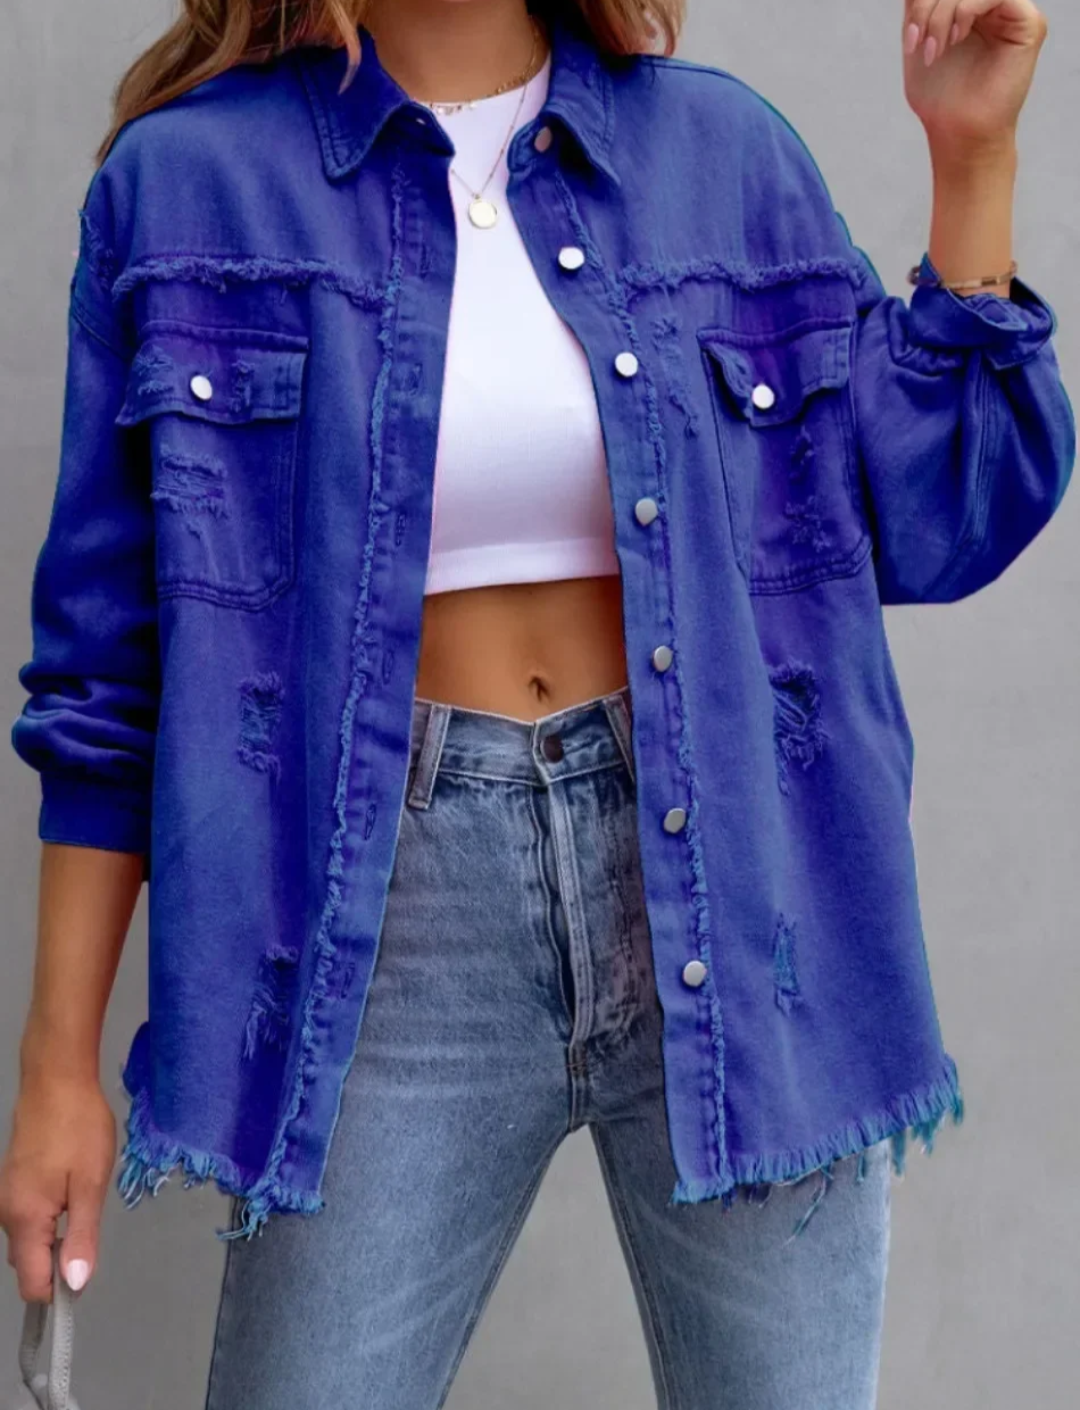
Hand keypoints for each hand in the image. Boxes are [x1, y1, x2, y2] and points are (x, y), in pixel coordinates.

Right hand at [0, 1074, 116, 1301]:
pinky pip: (28, 1217)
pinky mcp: (12, 1181)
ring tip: (83, 1202)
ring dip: (56, 1236)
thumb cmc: (79, 1128)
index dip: (60, 1290)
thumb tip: (74, 1285)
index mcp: (24, 1220)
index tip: (86, 1270)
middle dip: (59, 1261)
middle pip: (29, 1263)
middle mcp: (6, 1214)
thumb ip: (82, 1236)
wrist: (57, 1079)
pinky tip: (71, 1190)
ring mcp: (6, 1196)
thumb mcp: (90, 1184)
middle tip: (90, 1226)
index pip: (32, 1284)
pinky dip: (49, 1218)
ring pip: (29, 1239)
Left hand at [902, 0, 1047, 154]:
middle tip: (919, 43)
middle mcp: (993, 9)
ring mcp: (1012, 14)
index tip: (910, 41)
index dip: (922, 4)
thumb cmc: (940, 98)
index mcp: (970, 10)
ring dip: (942, 14)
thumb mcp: (918, 43)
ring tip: (934, 50)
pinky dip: (966, 10)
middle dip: (929, 8)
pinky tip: (956, 38)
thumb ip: (919, 8)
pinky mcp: (1029, 23)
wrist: (959, 132)